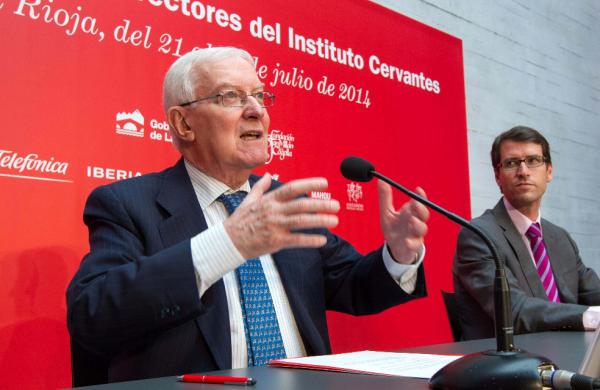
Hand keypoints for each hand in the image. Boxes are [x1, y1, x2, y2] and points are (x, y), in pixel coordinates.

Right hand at [223, 174, 339, 258]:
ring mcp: (275, 226)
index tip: (325, 183)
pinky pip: (296, 240)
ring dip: (319, 220)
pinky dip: (310, 240)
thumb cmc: (240, 220)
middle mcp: (274, 211)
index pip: (292, 188)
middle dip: (321, 204)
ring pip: (301, 221)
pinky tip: (323, 240)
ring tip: (334, 220)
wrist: (229, 241)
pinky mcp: (275, 241)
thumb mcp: (248, 200)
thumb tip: (268, 174)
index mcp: (269, 200)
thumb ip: (261, 187)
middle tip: (336, 205)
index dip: (310, 184)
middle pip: (301, 205)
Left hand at [377, 180, 428, 263]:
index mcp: (410, 212)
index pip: (418, 201)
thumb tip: (381, 180)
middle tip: (416, 204)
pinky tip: (407, 241)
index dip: (420, 196)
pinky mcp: (413, 246)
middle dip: (421, 209)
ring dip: (418, 225)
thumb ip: (385, 197)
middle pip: (423, 214)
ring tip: (412, 221)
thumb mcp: (386, 212)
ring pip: (422, 229)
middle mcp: (415, 222)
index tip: (418, 189)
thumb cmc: (394, 229)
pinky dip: (412, 243)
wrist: (395, 248)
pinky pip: (415, 245)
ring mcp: (415, 234)